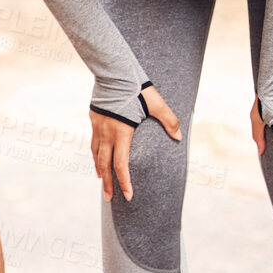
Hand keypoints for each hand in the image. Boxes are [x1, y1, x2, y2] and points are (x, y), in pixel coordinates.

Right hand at [90, 85, 180, 201]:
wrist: (113, 72)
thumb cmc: (136, 88)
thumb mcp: (156, 104)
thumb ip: (169, 120)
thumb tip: (179, 136)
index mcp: (122, 133)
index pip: (121, 165)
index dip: (125, 182)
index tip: (129, 196)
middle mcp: (107, 133)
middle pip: (105, 166)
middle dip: (108, 184)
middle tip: (109, 200)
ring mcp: (98, 126)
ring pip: (96, 154)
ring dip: (99, 170)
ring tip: (102, 181)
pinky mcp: (94, 118)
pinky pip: (93, 142)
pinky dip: (95, 154)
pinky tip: (97, 157)